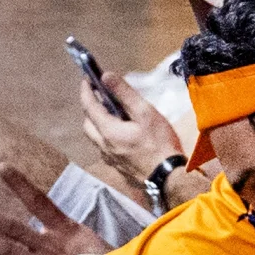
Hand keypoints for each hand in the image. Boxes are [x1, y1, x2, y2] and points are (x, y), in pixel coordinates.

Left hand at [77, 71, 175, 190]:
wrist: (169, 178)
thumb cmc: (159, 143)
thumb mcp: (145, 112)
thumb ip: (124, 93)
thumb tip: (105, 76)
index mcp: (107, 131)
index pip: (88, 106)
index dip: (86, 90)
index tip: (86, 77)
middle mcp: (103, 146)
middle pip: (88, 123)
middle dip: (90, 107)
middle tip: (100, 95)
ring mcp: (110, 159)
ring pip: (95, 137)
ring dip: (98, 122)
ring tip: (112, 111)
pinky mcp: (118, 167)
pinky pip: (105, 147)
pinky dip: (106, 134)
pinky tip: (122, 132)